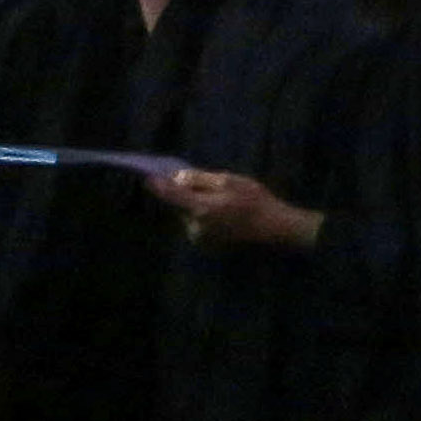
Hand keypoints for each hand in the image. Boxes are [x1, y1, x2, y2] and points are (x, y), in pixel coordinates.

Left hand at [149, 162, 322, 249]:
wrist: (273, 227)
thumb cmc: (254, 200)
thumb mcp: (228, 181)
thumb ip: (200, 180)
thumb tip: (177, 178)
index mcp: (200, 209)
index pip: (170, 196)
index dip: (157, 186)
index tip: (147, 177)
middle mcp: (195, 227)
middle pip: (179, 205)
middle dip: (184, 193)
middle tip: (200, 183)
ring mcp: (200, 238)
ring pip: (189, 214)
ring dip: (195, 204)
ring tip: (219, 198)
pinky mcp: (207, 244)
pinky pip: (197, 224)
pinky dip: (203, 215)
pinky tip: (222, 211)